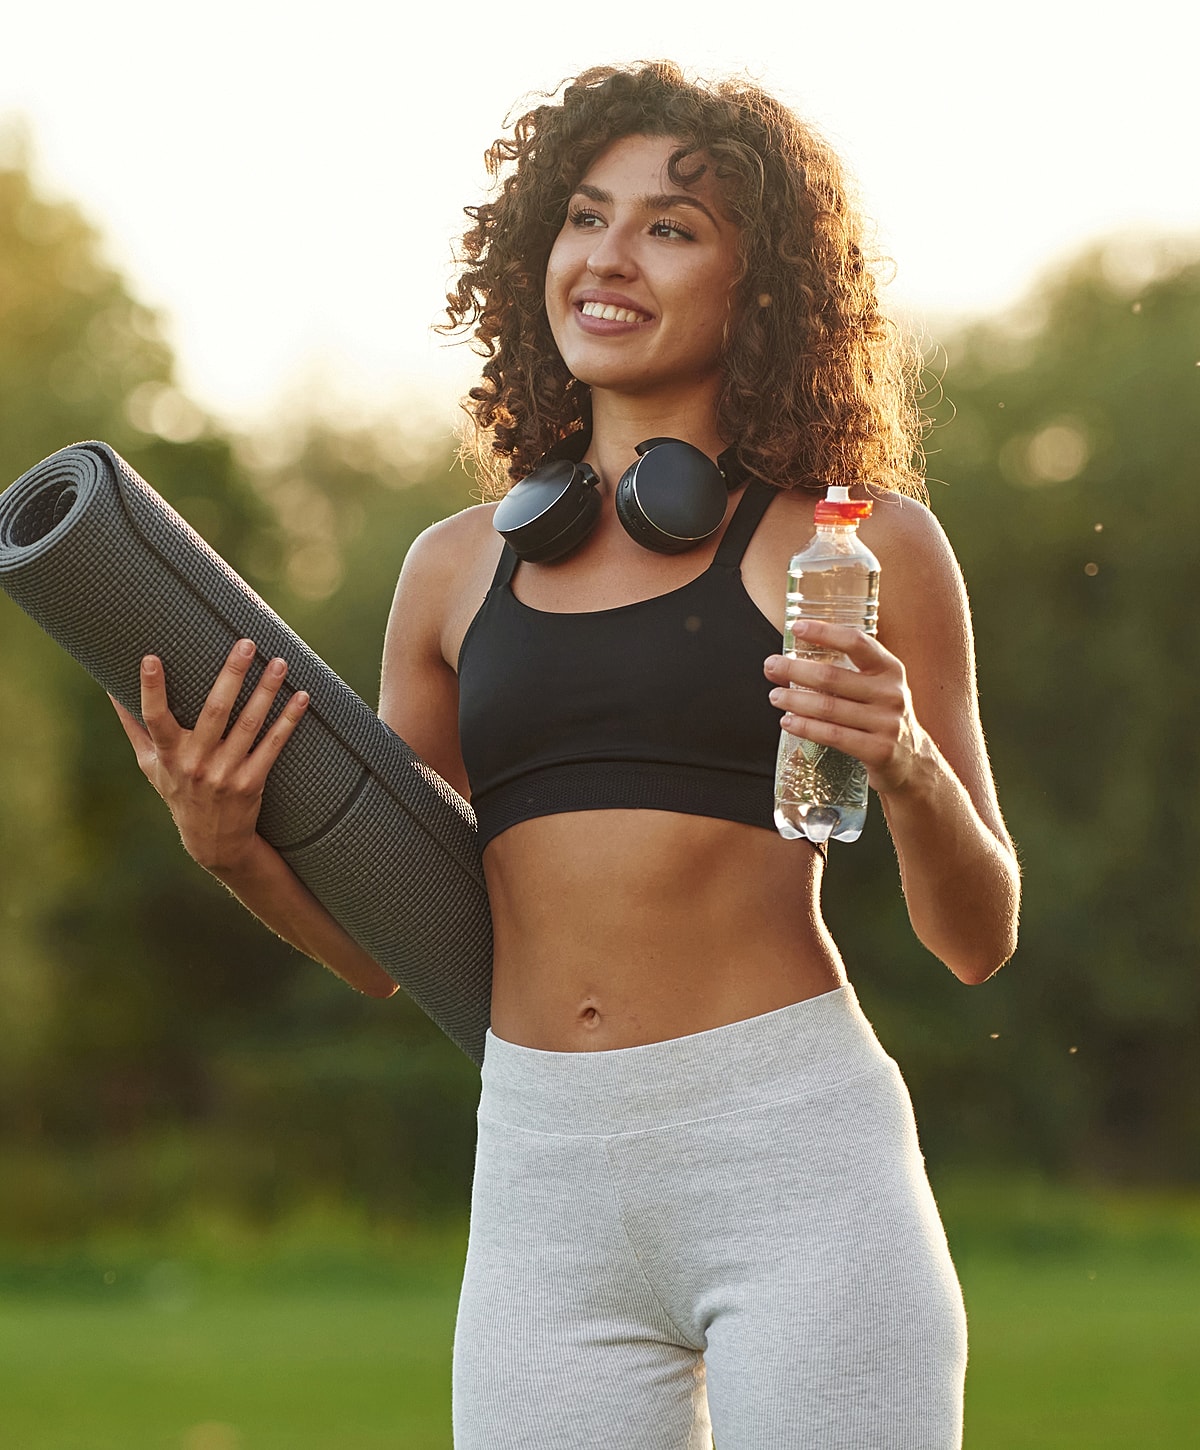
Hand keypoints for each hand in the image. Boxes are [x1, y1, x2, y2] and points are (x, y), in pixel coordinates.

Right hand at [110, 638, 308, 872]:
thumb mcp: (150, 765)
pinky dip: (289, 720)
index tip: (151, 658)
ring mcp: (226, 772)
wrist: (212, 841)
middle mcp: (196, 762)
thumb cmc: (178, 792)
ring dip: (267, 691)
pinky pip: (273, 745)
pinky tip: (302, 697)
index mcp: (169, 754)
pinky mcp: (252, 782)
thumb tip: (109, 688)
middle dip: (232, 675)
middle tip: (247, 643)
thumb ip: (133, 727)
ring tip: (280, 662)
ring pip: (250, 724)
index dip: (152, 689)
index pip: (155, 717)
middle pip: (215, 712)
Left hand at [764, 620, 927, 795]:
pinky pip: (832, 735)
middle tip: (771, 666)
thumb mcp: (875, 687)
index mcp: (890, 669)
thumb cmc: (880, 716)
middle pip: (833, 676)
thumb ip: (842, 672)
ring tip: (775, 696)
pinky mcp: (878, 750)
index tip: (797, 627)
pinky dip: (805, 727)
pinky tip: (788, 722)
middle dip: (795, 669)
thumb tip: (786, 662)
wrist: (912, 760)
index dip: (825, 633)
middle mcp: (891, 693)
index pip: (856, 642)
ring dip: (794, 700)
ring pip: (828, 708)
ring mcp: (886, 723)